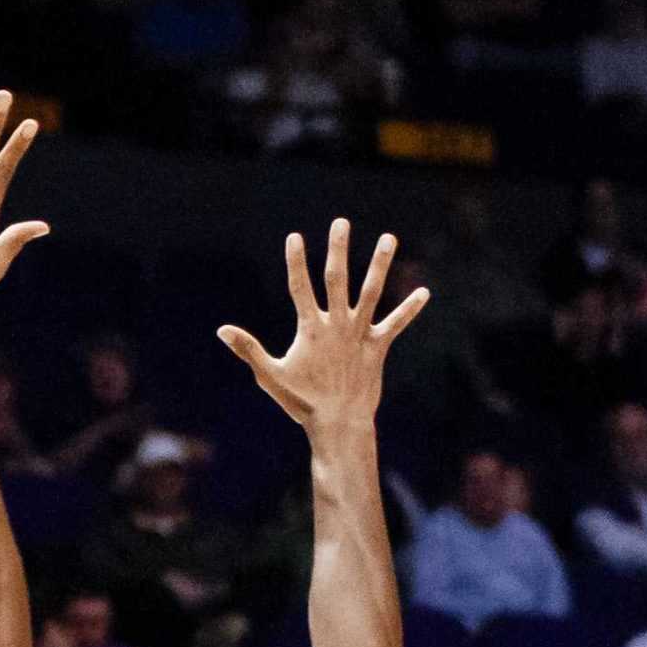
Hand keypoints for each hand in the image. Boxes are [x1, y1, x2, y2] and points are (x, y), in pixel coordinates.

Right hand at [217, 220, 428, 432]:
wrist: (338, 423)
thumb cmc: (302, 402)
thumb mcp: (270, 375)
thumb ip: (248, 349)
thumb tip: (221, 330)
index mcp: (311, 329)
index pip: (300, 287)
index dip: (296, 261)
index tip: (294, 237)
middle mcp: (337, 325)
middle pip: (338, 279)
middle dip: (338, 249)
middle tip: (341, 223)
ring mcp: (359, 334)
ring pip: (372, 292)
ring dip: (380, 264)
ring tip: (389, 238)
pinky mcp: (378, 347)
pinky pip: (396, 324)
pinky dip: (410, 309)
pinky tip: (425, 292)